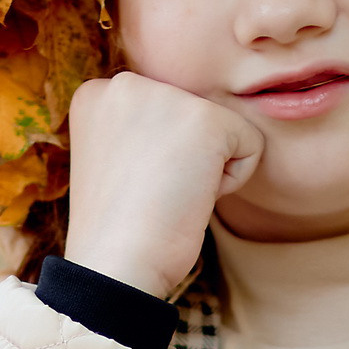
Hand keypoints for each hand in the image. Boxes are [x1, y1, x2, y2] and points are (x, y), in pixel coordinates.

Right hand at [65, 73, 264, 299]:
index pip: (161, 112)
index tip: (131, 187)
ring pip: (220, 128)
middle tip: (152, 194)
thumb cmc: (118, 230)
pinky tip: (193, 197)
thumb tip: (185, 129)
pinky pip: (250, 142)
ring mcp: (165, 96)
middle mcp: (125, 83)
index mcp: (98, 94)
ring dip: (206, 169)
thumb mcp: (114, 161)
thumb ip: (139, 130)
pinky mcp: (205, 119)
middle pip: (191, 115)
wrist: (116, 265)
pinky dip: (233, 179)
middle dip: (184, 158)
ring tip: (169, 196)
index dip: (156, 158)